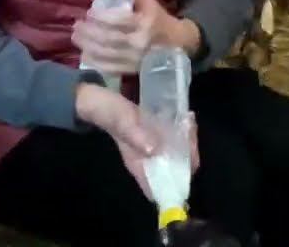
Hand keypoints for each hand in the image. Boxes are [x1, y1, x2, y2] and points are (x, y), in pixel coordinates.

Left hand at [71, 0, 200, 74]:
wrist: (177, 43)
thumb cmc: (159, 19)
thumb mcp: (149, 2)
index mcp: (145, 24)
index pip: (119, 21)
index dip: (101, 17)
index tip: (88, 13)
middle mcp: (139, 43)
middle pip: (109, 39)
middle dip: (89, 32)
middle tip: (76, 25)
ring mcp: (135, 59)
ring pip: (106, 54)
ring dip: (87, 46)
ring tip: (75, 37)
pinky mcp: (132, 70)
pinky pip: (109, 68)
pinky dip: (95, 62)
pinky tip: (84, 55)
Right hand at [75, 84, 200, 199]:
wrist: (99, 101)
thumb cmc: (108, 114)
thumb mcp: (120, 121)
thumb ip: (134, 134)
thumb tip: (153, 149)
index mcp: (139, 166)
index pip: (162, 187)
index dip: (179, 180)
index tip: (189, 160)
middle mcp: (148, 161)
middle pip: (176, 169)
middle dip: (189, 153)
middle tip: (189, 130)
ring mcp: (153, 148)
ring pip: (178, 153)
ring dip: (188, 140)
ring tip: (188, 120)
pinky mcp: (155, 136)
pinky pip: (174, 138)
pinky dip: (182, 130)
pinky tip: (185, 116)